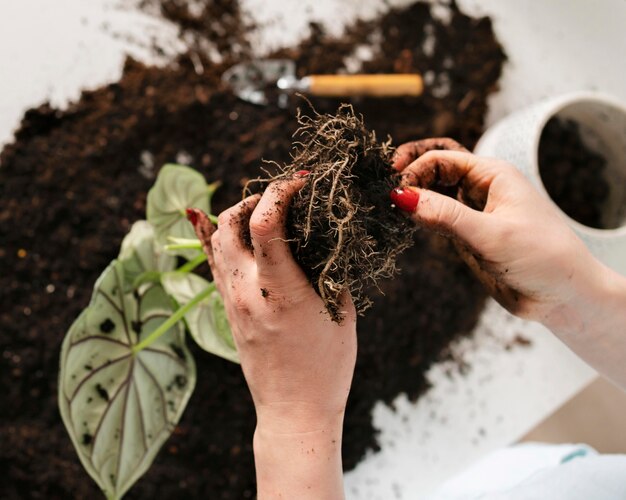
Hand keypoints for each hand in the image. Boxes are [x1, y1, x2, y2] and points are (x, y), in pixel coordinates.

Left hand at [189, 175, 355, 498]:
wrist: (293, 411)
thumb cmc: (326, 366)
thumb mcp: (340, 313)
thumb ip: (328, 269)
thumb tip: (322, 235)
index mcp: (281, 293)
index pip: (264, 225)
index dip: (280, 192)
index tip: (300, 183)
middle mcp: (247, 293)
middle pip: (230, 223)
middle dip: (256, 196)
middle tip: (283, 195)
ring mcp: (231, 301)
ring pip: (215, 239)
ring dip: (236, 213)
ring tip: (263, 209)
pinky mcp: (226, 309)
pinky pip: (211, 262)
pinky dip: (212, 236)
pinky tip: (212, 218)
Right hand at [390, 138, 598, 326]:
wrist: (563, 296)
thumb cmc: (542, 258)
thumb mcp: (491, 234)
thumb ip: (446, 216)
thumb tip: (402, 197)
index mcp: (492, 175)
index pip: (442, 158)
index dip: (414, 169)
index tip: (395, 190)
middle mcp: (481, 189)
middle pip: (435, 168)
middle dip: (410, 173)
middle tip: (385, 188)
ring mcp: (473, 212)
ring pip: (435, 193)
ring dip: (413, 194)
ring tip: (389, 205)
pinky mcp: (468, 235)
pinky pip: (438, 218)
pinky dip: (420, 216)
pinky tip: (405, 222)